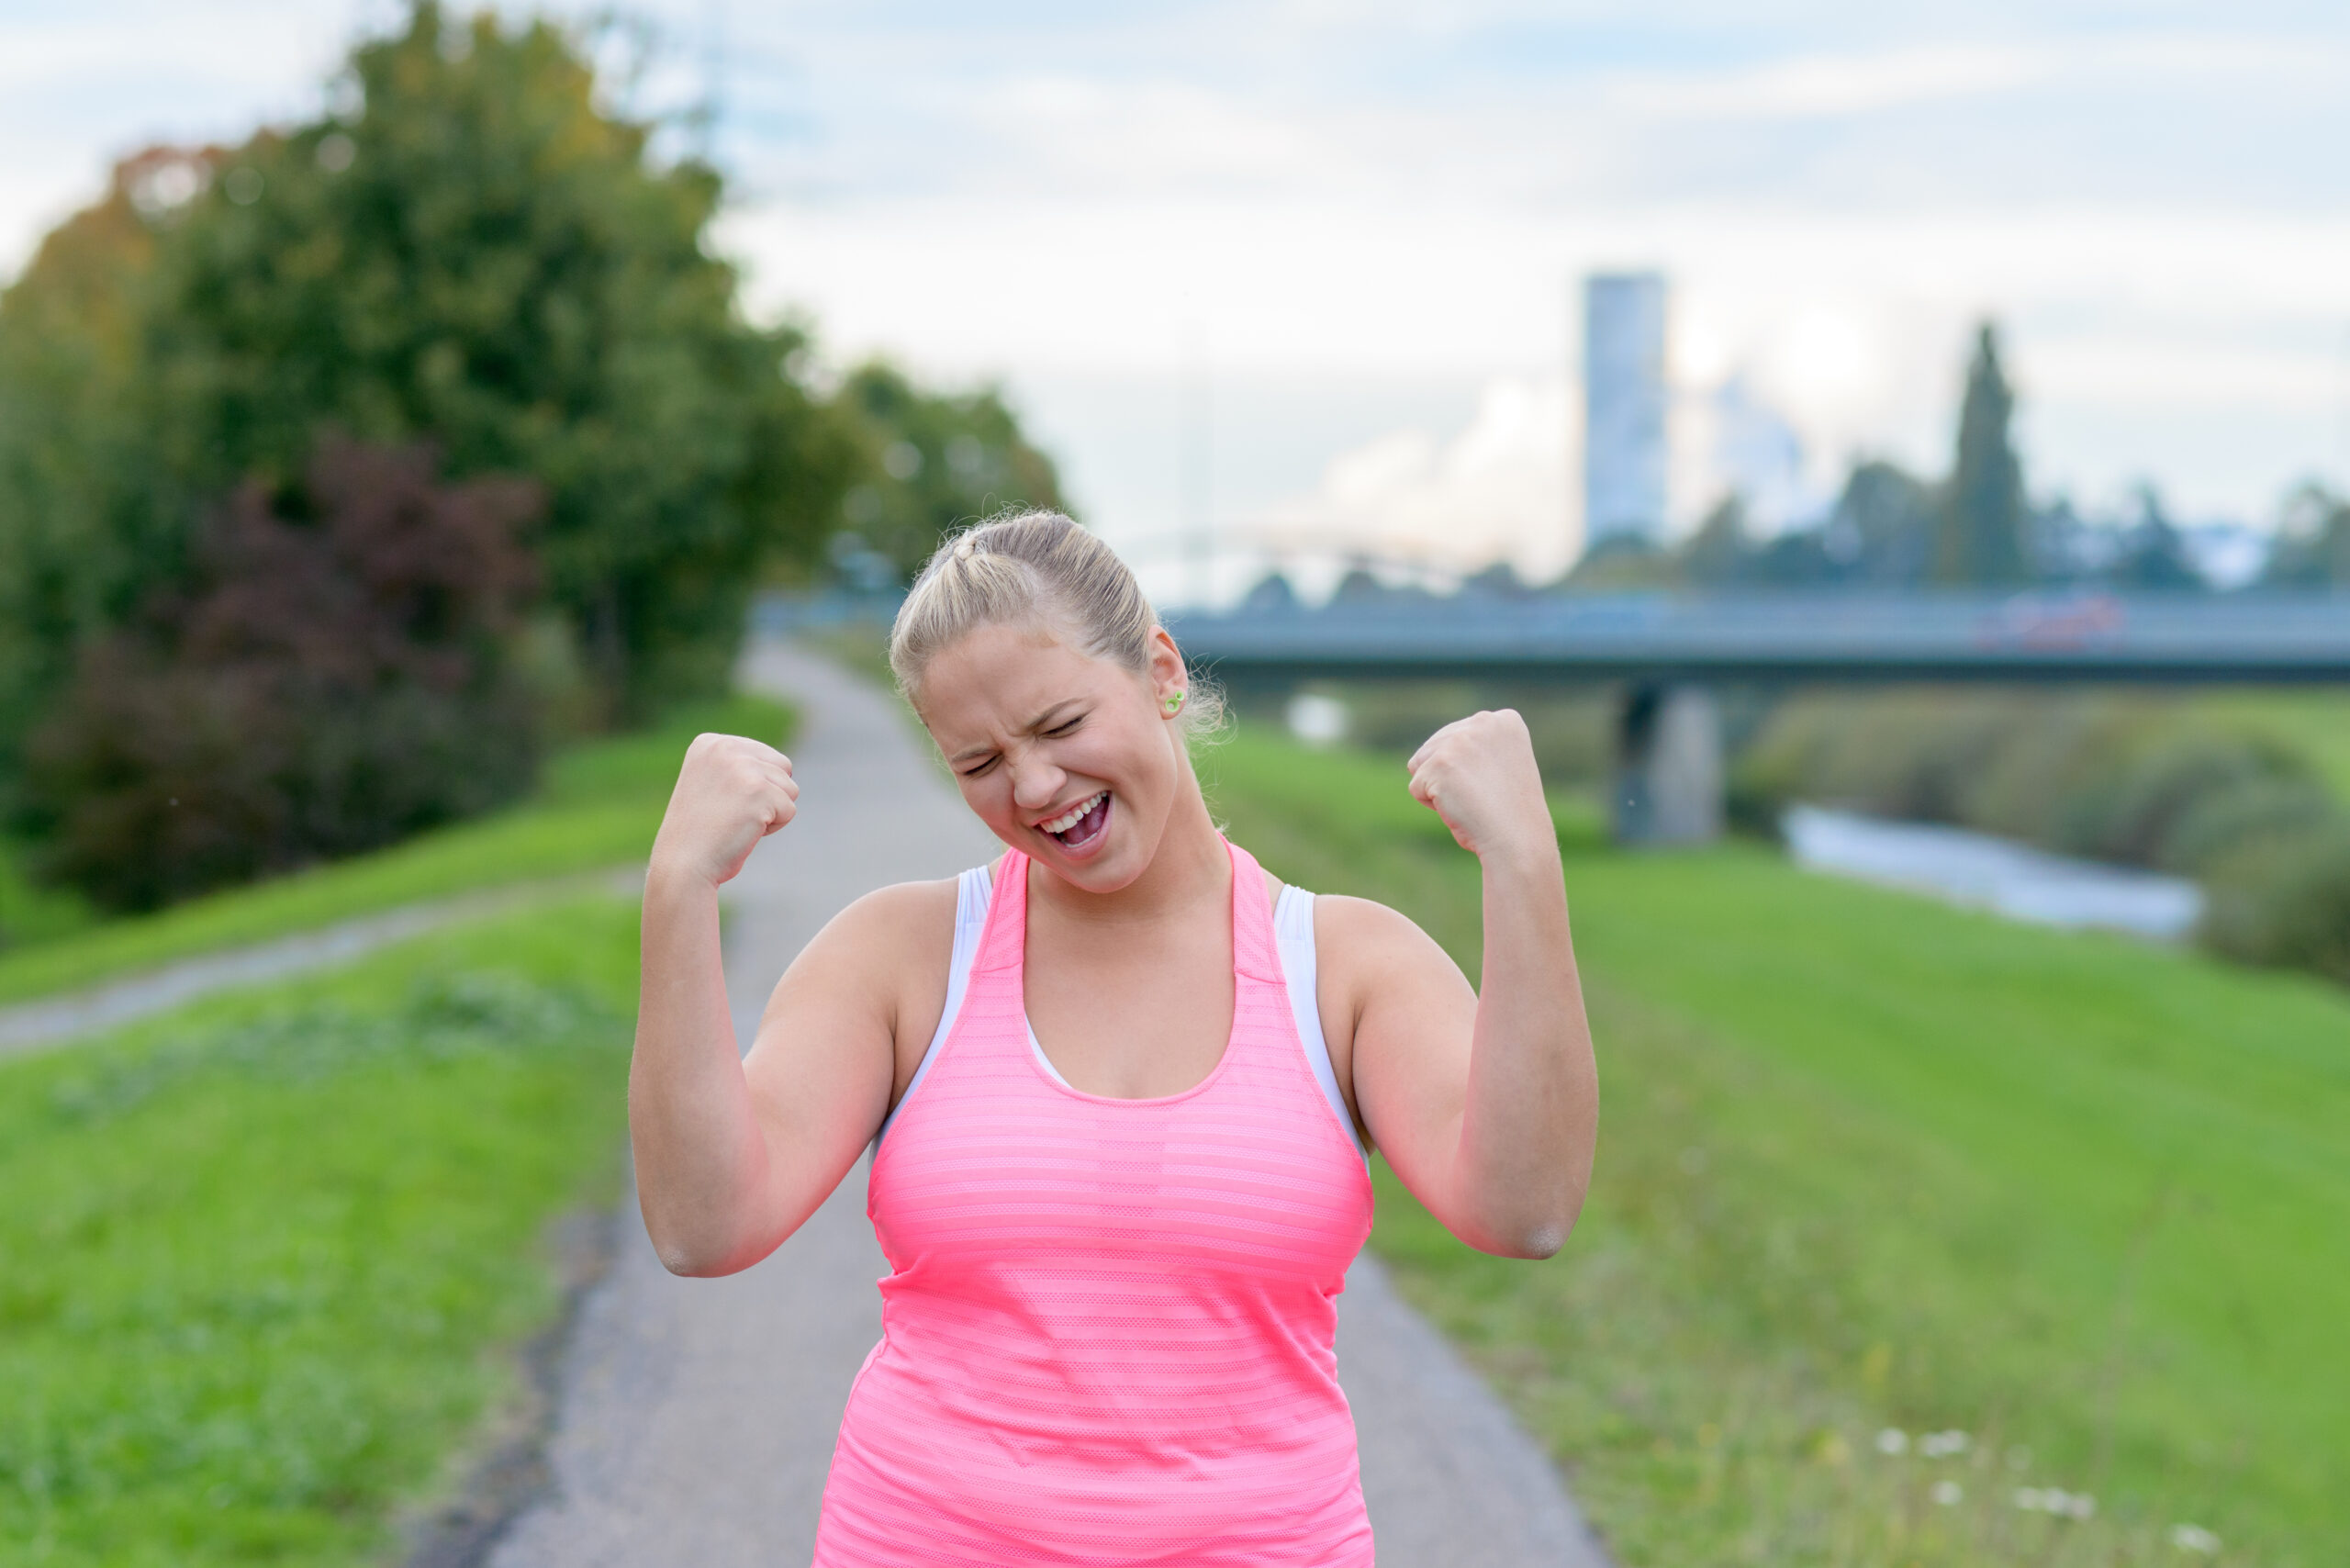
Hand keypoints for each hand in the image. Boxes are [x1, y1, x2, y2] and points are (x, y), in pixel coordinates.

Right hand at [649, 733, 799, 887]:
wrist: (682, 865)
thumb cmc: (699, 833)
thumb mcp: (713, 785)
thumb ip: (739, 767)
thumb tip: (783, 767)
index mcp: (710, 743)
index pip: (764, 756)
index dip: (753, 788)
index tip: (721, 803)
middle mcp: (725, 747)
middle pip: (783, 767)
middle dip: (768, 796)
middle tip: (733, 814)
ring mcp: (742, 767)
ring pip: (790, 788)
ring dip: (771, 812)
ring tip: (736, 822)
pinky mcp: (759, 791)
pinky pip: (790, 810)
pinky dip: (772, 827)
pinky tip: (743, 832)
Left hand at [1406, 710, 1554, 862]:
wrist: (1518, 842)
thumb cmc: (1509, 814)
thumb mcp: (1499, 768)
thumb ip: (1475, 750)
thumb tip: (1429, 758)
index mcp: (1505, 721)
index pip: (1458, 737)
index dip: (1470, 769)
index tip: (1497, 784)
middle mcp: (1484, 722)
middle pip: (1435, 746)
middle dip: (1450, 777)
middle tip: (1482, 796)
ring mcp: (1461, 740)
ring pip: (1421, 764)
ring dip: (1438, 788)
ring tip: (1470, 801)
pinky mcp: (1439, 763)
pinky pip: (1416, 787)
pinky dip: (1432, 805)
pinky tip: (1460, 809)